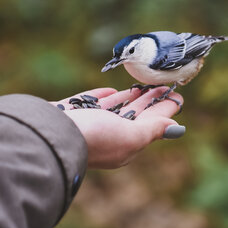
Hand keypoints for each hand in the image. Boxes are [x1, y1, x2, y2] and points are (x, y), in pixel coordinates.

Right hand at [49, 87, 183, 168]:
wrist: (49, 135)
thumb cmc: (94, 137)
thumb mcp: (129, 136)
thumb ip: (152, 130)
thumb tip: (177, 129)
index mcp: (125, 143)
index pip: (152, 123)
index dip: (165, 109)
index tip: (178, 95)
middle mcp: (108, 135)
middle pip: (135, 115)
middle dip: (150, 101)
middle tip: (163, 84)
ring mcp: (89, 124)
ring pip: (115, 108)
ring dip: (130, 97)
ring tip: (143, 86)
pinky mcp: (72, 113)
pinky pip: (92, 103)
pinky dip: (104, 97)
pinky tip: (111, 90)